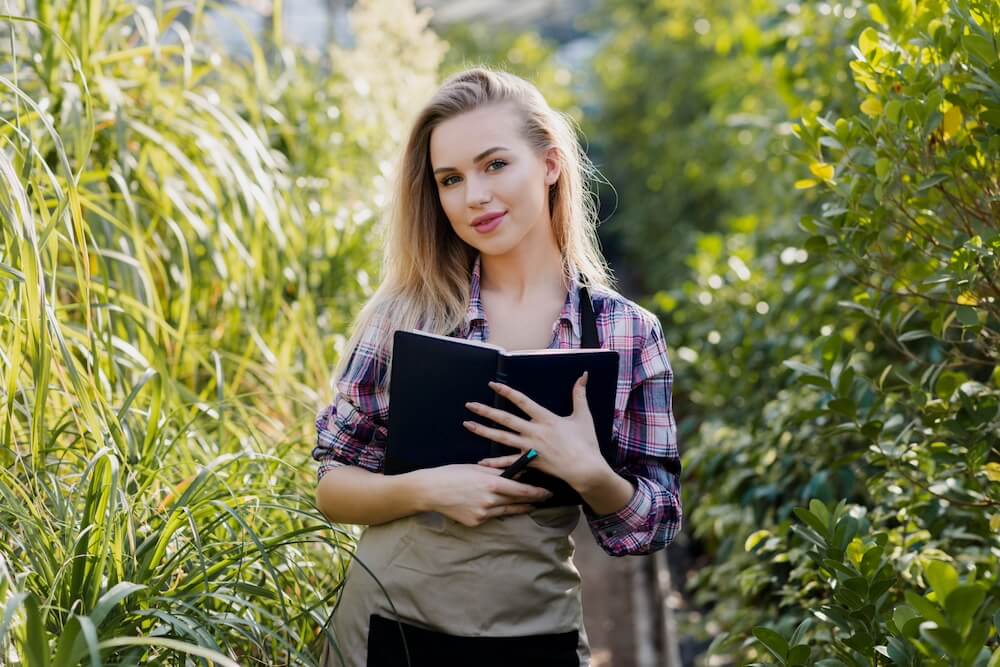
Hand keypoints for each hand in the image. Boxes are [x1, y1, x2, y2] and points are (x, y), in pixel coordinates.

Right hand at [412, 464, 553, 526]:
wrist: (431, 491)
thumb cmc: (452, 474)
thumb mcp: (476, 468)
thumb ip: (497, 472)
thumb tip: (515, 474)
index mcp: (491, 484)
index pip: (521, 490)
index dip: (537, 492)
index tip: (547, 492)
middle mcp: (489, 501)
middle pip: (517, 503)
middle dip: (532, 500)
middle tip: (544, 499)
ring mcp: (483, 514)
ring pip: (507, 512)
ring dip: (519, 508)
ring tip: (530, 505)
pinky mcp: (476, 522)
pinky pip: (492, 516)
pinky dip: (498, 511)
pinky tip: (504, 508)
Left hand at [463, 372, 608, 491]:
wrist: (585, 469)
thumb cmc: (585, 443)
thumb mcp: (583, 416)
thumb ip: (580, 394)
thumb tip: (584, 375)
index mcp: (546, 418)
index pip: (522, 401)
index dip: (506, 392)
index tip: (492, 385)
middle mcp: (534, 432)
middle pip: (505, 419)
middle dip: (486, 411)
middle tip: (469, 405)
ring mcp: (530, 448)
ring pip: (502, 438)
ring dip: (483, 431)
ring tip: (468, 425)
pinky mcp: (530, 462)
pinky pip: (509, 462)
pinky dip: (495, 463)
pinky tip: (481, 462)